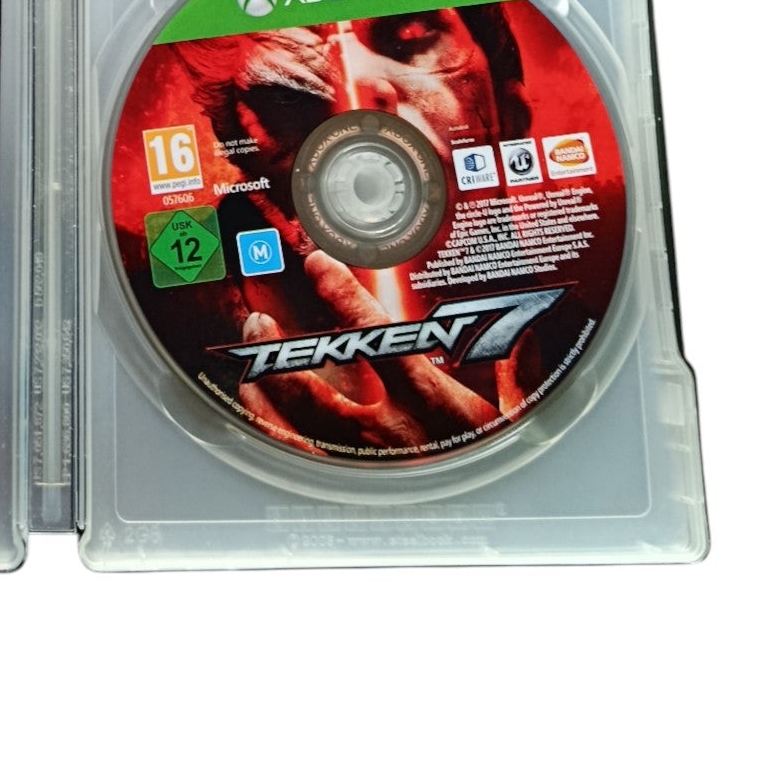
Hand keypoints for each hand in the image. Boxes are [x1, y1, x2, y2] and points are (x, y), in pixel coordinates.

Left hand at [238, 248, 500, 456]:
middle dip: (286, 354)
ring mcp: (365, 456)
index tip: (318, 265)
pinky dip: (267, 421)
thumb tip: (523, 336)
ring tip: (255, 340)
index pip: (383, 346)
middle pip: (326, 394)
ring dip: (271, 383)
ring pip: (302, 424)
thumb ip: (516, 372)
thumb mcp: (517, 410)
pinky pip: (298, 450)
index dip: (346, 302)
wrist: (484, 509)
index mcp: (434, 408)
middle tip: (261, 319)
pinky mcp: (347, 471)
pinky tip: (250, 394)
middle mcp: (393, 434)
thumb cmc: (493, 447)